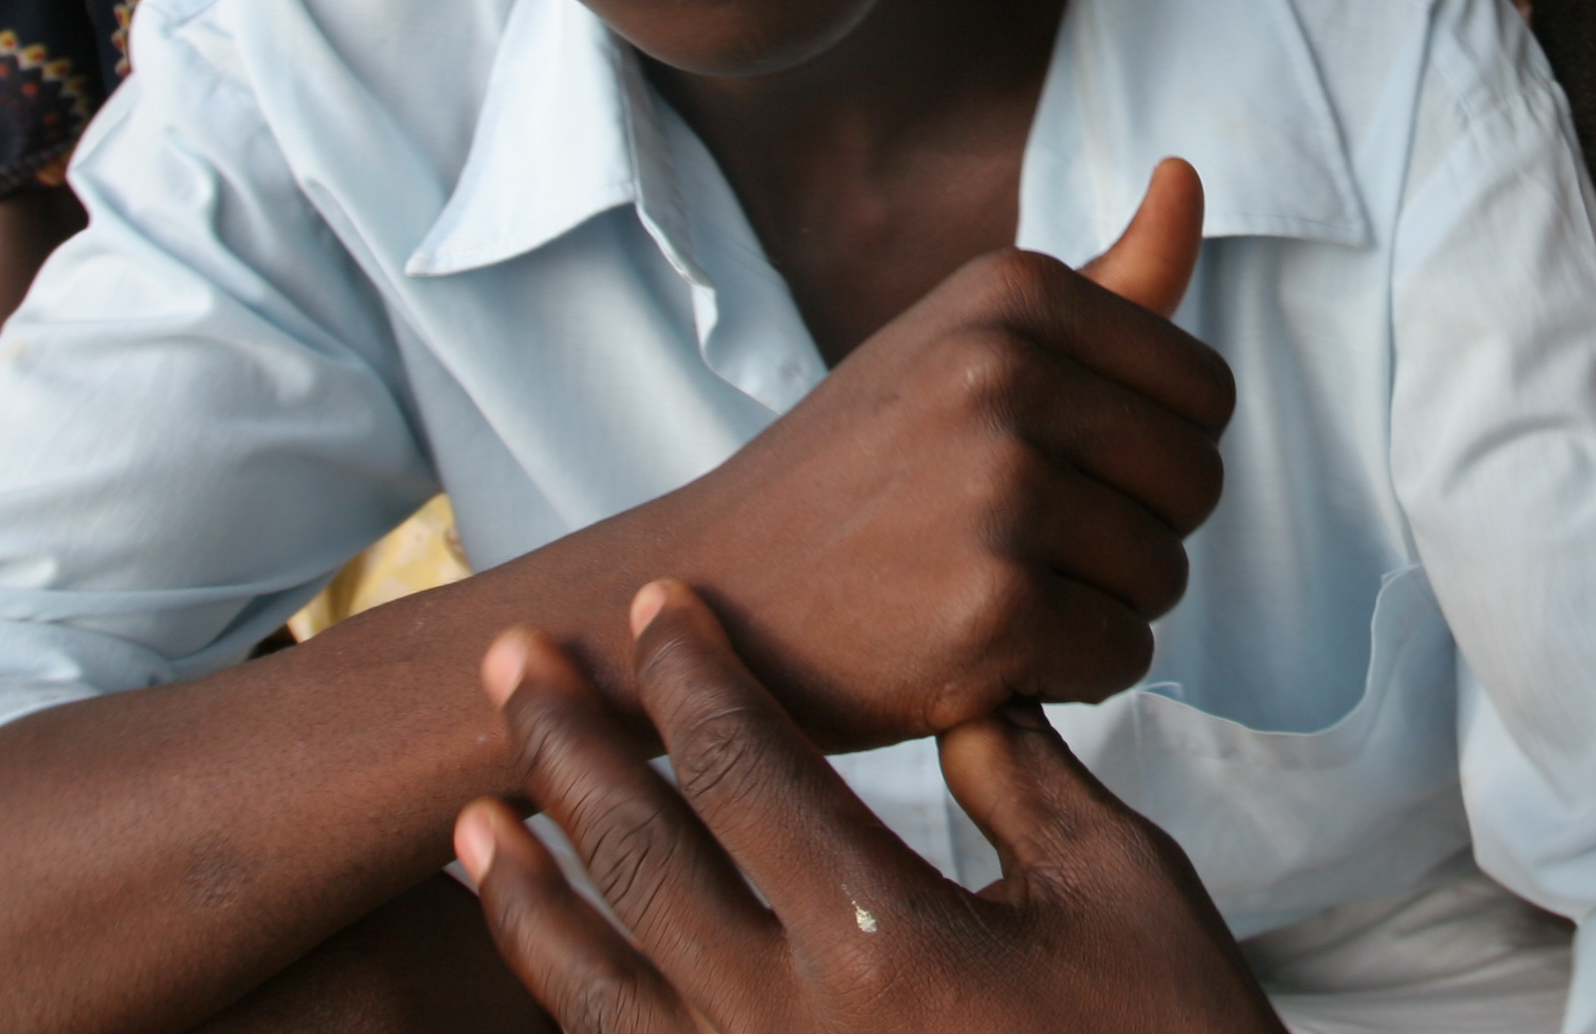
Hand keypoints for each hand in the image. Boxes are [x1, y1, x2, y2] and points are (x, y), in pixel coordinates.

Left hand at [459, 584, 1286, 1033]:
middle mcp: (794, 1028)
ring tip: (474, 820)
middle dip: (567, 748)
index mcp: (884, 940)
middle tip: (517, 661)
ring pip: (599, 989)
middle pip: (641, 863)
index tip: (661, 603)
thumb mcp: (1121, 885)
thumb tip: (955, 685)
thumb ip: (1022, 774)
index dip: (694, 677)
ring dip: (524, 895)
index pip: (750, 772)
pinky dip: (571, 1007)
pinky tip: (548, 962)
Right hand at [657, 163, 1222, 750]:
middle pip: (1197, 482)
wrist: (710, 588)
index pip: (1206, 391)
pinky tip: (978, 650)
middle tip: (1018, 543)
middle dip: (1134, 532)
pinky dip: (1065, 675)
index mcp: (1014, 292)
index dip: (1151, 452)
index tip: (1058, 471)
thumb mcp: (966, 338)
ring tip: (987, 587)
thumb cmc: (862, 468)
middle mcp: (1008, 373)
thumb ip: (1108, 279)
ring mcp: (998, 492)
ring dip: (1098, 607)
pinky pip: (1122, 655)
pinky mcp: (992, 611)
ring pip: (1165, 574)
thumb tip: (1186, 174)